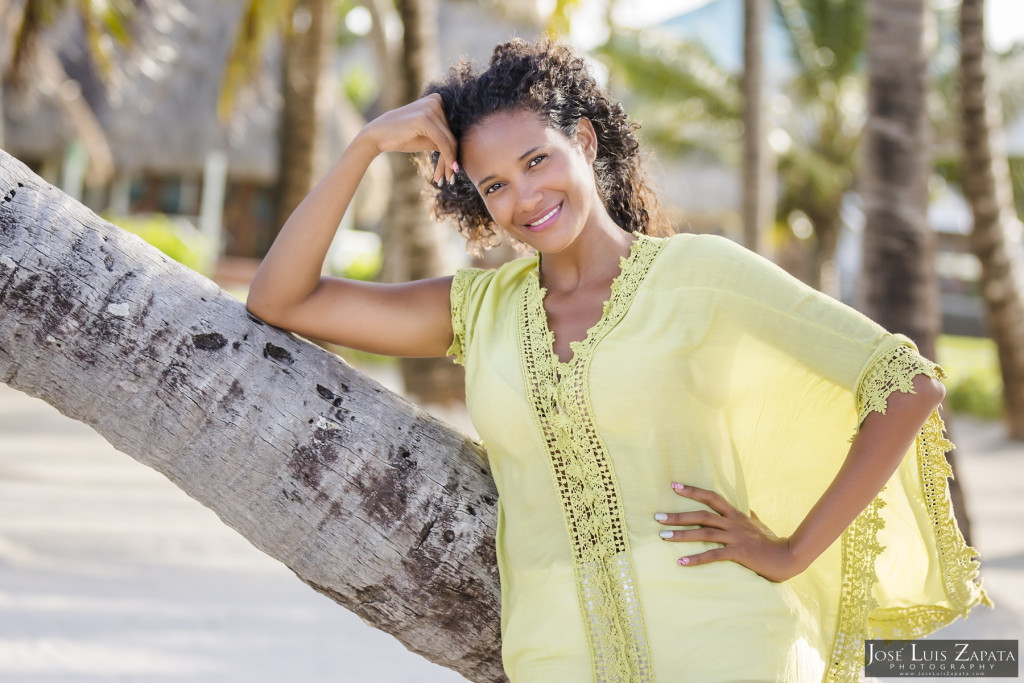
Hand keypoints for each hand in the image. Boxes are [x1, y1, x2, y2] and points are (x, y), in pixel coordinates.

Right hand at [356, 94, 458, 184]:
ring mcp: (431, 107)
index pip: (452, 128)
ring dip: (450, 161)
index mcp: (438, 100)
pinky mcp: (425, 118)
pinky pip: (443, 141)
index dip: (455, 150)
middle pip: (452, 134)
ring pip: (450, 140)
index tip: (454, 169)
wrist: (377, 135)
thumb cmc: (402, 136)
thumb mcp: (428, 136)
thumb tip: (463, 151)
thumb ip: (444, 139)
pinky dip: (447, 157)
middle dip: (452, 157)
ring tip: (449, 178)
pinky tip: (449, 169)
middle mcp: (436, 100)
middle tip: (452, 177)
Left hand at [655, 483, 804, 582]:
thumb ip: (752, 516)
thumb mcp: (761, 525)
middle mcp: (733, 523)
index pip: (711, 498)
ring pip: (704, 532)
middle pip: (701, 515)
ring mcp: (736, 537)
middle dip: (678, 515)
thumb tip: (749, 509)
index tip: (673, 486)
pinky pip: (714, 555)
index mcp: (736, 515)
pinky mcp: (739, 553)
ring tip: (663, 536)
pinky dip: (696, 558)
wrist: (788, 557)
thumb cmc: (773, 542)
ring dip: (681, 534)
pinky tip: (681, 562)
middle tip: (657, 517)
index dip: (693, 491)